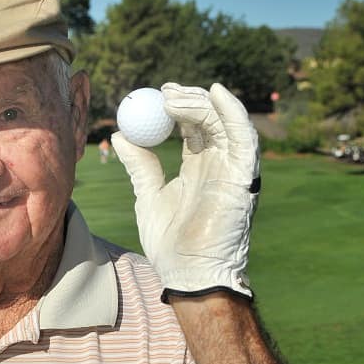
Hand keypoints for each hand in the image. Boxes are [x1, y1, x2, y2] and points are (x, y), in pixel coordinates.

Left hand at [111, 83, 259, 298]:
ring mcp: (233, 169)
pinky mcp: (244, 177)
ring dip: (200, 103)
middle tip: (164, 91)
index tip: (157, 94)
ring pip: (224, 121)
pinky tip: (215, 92)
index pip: (193, 126)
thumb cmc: (170, 242)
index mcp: (198, 167)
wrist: (187, 272)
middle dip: (189, 99)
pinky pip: (244, 137)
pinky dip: (233, 111)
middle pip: (210, 118)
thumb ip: (139, 165)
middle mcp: (219, 164)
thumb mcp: (148, 195)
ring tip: (171, 98)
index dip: (178, 107)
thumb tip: (120, 134)